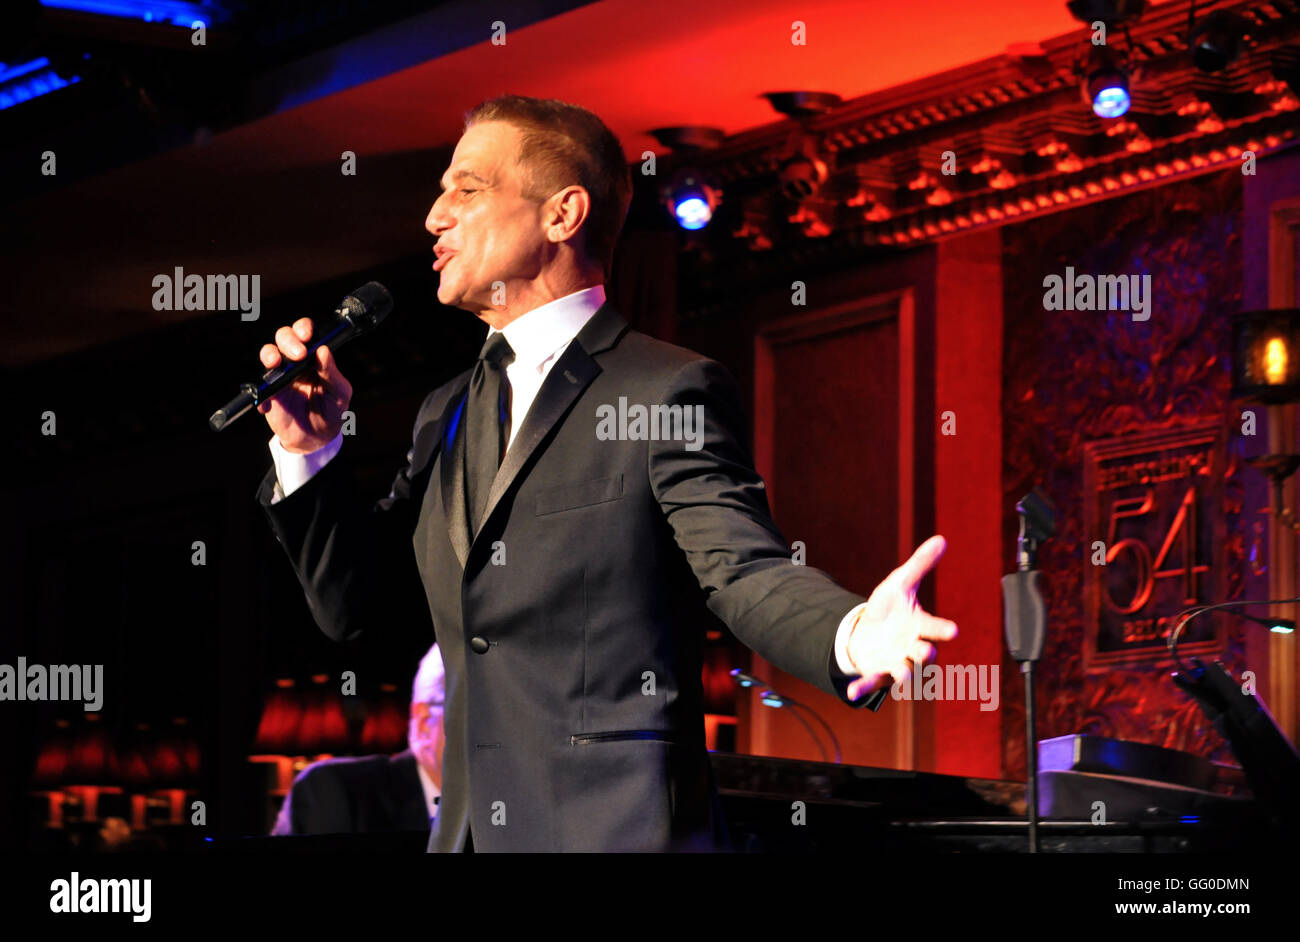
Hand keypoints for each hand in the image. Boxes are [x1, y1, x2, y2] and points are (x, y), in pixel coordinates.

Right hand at [256, 317, 352, 452]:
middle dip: (289, 340)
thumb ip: (332, 373)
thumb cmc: (332, 410)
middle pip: (284, 337)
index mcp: (315, 357)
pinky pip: (259, 385)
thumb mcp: (340, 393)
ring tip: (276, 364)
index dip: (304, 328)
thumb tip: (323, 350)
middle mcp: (296, 361)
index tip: (308, 336)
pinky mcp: (269, 391)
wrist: (318, 438)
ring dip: (270, 354)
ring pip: (268, 353)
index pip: (306, 333)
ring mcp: (280, 375)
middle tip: (299, 354)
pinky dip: (262, 391)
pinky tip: (270, 402)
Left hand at [845, 535, 957, 700]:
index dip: (942, 629)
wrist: (868, 628)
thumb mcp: (900, 582)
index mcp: (918, 626)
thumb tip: (941, 539)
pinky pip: (871, 683)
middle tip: (924, 651)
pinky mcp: (877, 672)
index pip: (933, 628)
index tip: (952, 630)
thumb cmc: (890, 607)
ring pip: (903, 672)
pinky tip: (852, 693)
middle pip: (923, 654)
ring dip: (903, 674)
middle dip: (924, 653)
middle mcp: (911, 648)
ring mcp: (895, 662)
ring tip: (902, 675)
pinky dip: (862, 689)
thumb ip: (920, 564)